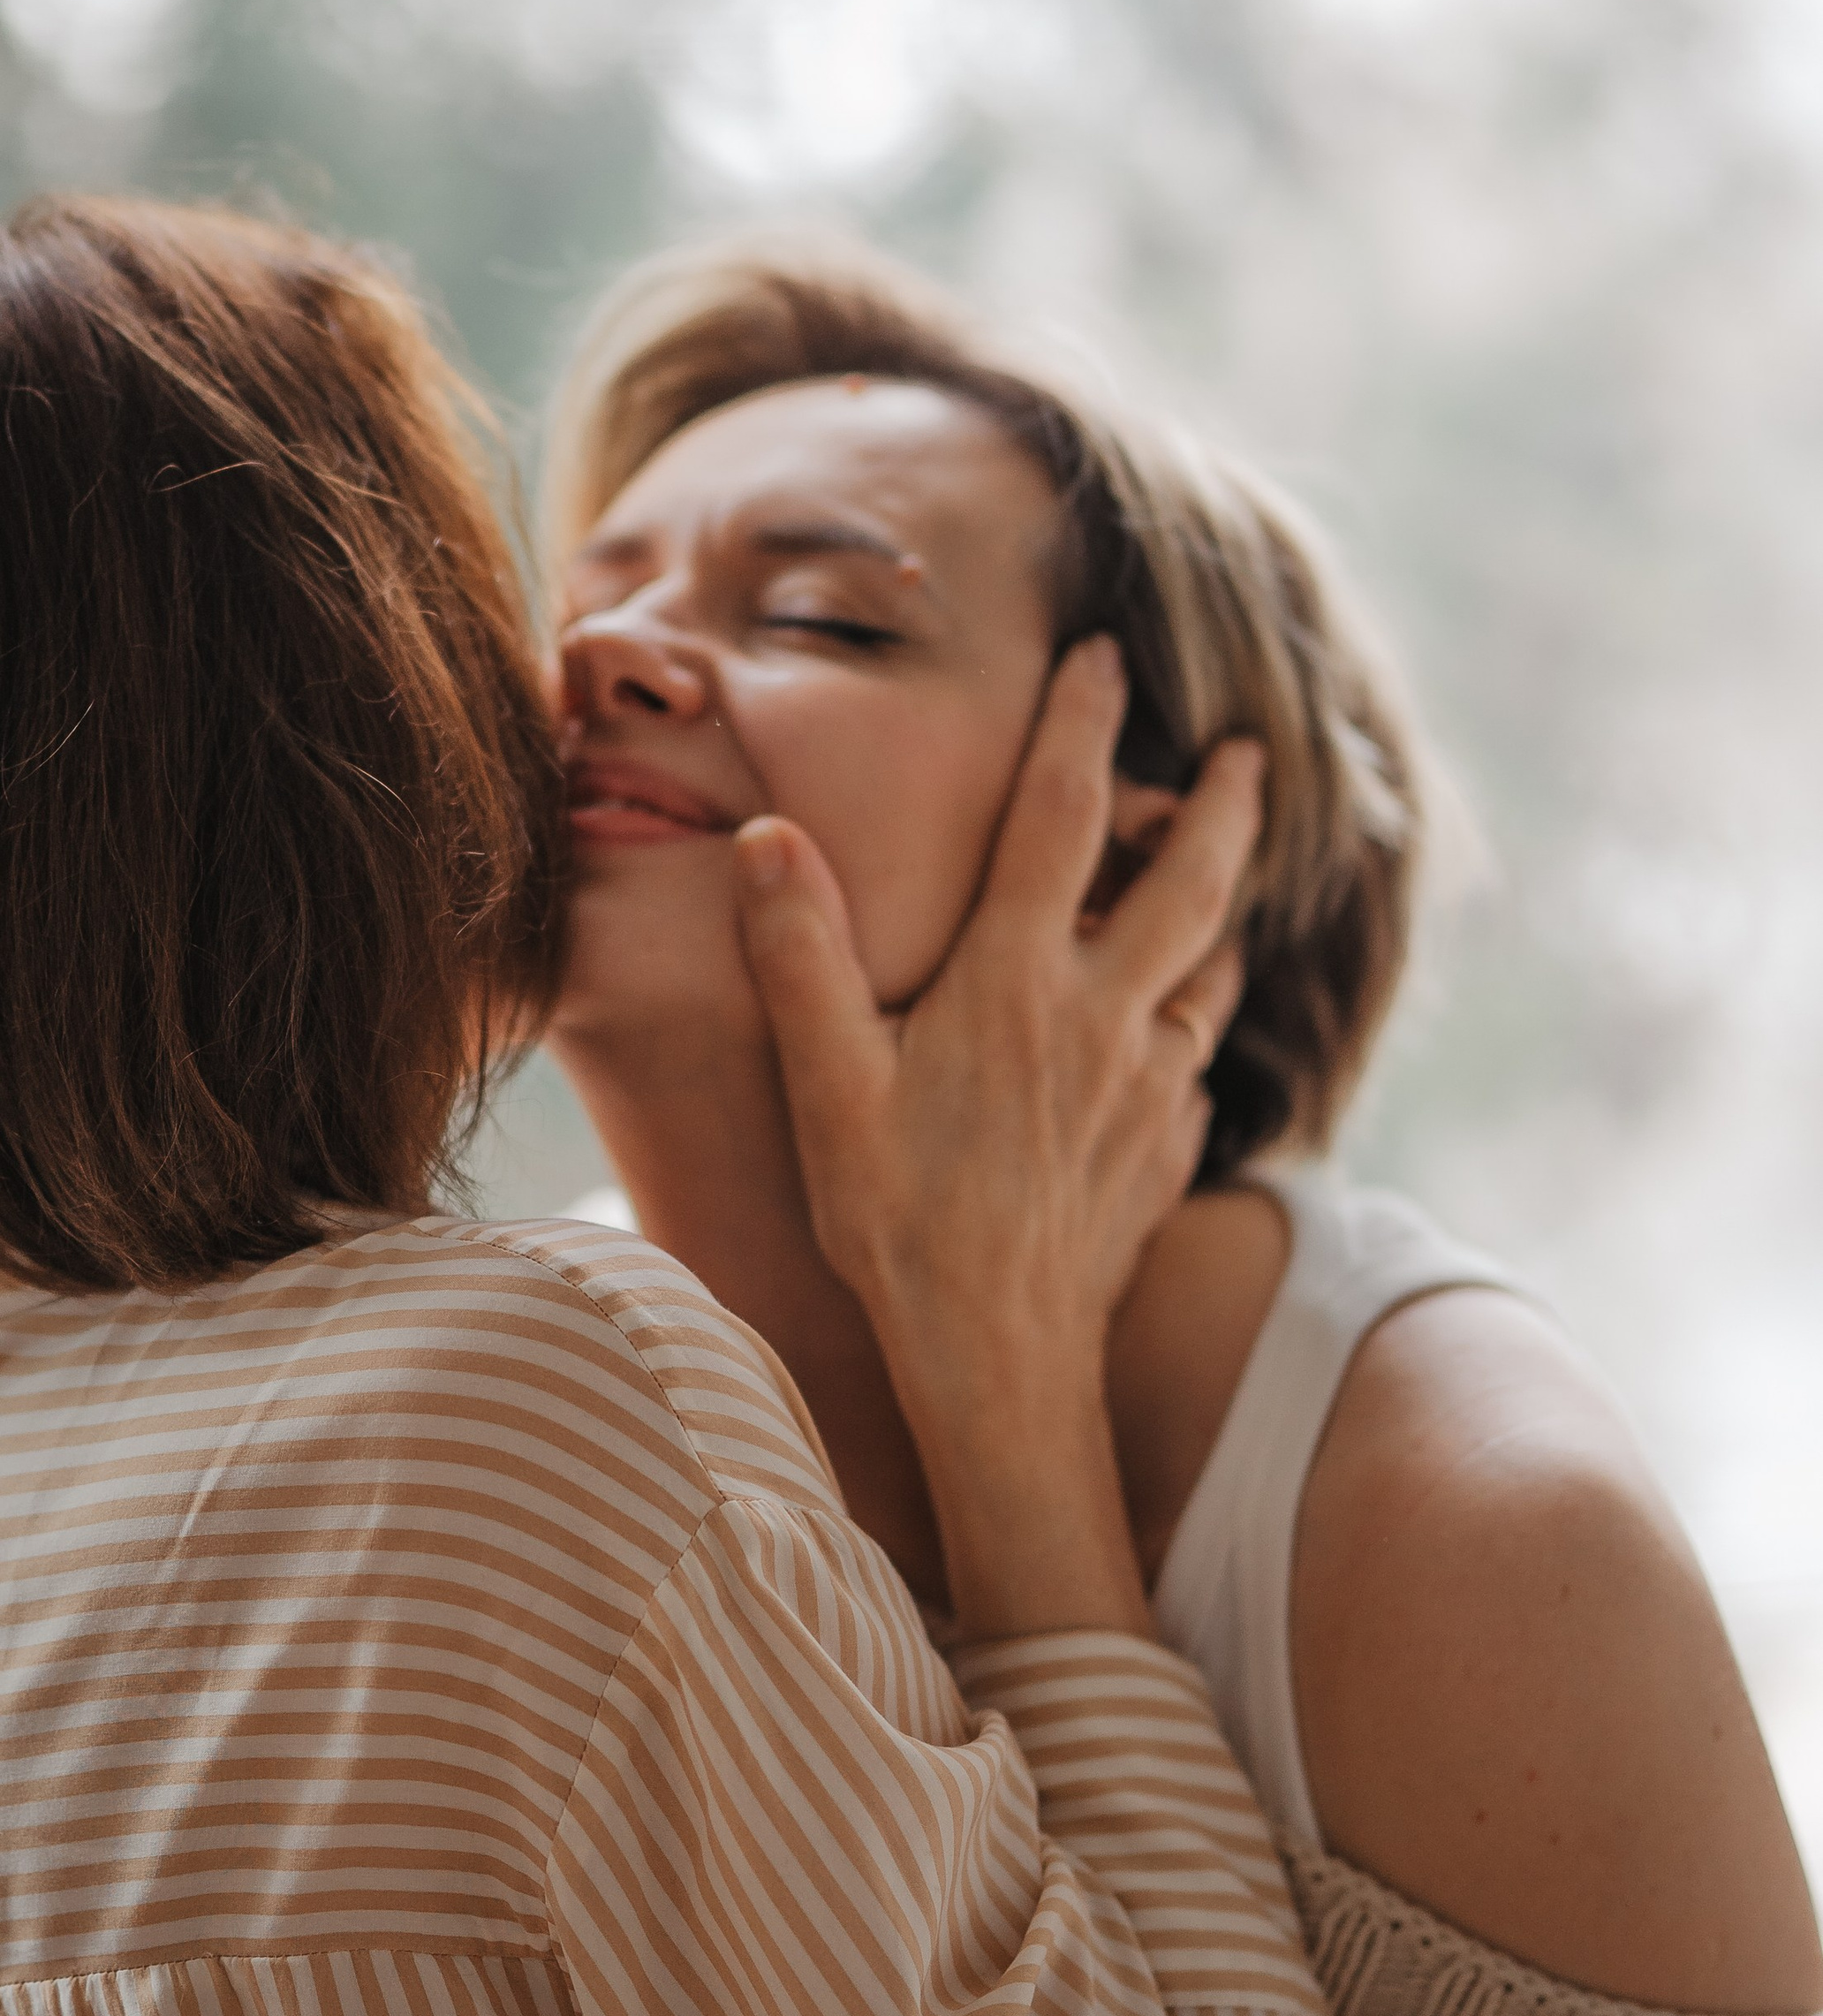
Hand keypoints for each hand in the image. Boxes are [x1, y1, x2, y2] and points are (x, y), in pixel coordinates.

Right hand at [732, 636, 1258, 1641]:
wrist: (999, 1360)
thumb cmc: (899, 1223)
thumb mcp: (829, 1085)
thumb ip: (802, 955)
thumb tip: (771, 834)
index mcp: (1018, 980)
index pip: (1061, 817)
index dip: (1083, 725)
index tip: (1103, 655)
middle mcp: (1103, 1016)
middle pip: (1192, 880)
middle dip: (1220, 805)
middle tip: (1244, 750)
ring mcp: (1148, 1086)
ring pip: (1212, 967)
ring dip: (1222, 909)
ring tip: (1222, 873)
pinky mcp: (1165, 1150)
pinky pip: (1198, 1060)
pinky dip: (1199, 1019)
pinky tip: (1180, 1025)